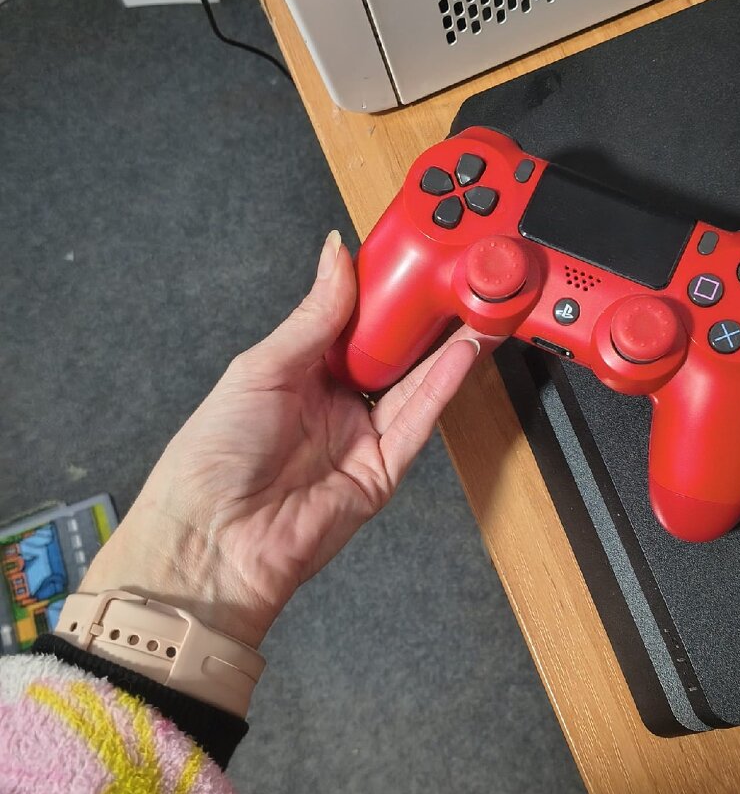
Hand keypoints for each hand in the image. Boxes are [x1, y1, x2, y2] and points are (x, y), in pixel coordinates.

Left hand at [82, 230, 497, 647]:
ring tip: (475, 306)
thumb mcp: (261, 368)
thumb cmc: (212, 458)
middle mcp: (332, 405)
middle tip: (454, 278)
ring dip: (446, 348)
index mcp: (297, 375)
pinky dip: (442, 387)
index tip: (410, 258)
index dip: (381, 292)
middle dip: (423, 318)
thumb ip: (313, 315)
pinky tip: (461, 353)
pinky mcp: (380, 472)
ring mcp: (359, 439)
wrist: (211, 540)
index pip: (352, 323)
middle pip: (390, 354)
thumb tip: (335, 253)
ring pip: (414, 385)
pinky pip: (417, 423)